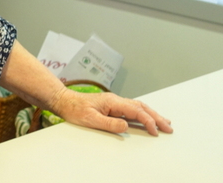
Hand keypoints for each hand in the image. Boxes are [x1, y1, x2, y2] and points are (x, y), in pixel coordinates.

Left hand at [48, 88, 173, 135]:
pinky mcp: (111, 105)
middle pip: (141, 107)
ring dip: (152, 114)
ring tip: (164, 122)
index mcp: (112, 102)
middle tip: (169, 127)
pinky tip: (147, 118)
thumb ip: (109, 123)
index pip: (136, 111)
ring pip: (138, 107)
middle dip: (156, 117)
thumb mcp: (90, 119)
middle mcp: (116, 100)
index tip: (155, 131)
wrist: (63, 101)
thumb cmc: (74, 109)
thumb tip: (126, 127)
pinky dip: (143, 113)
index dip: (148, 121)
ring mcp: (114, 102)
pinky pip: (132, 108)